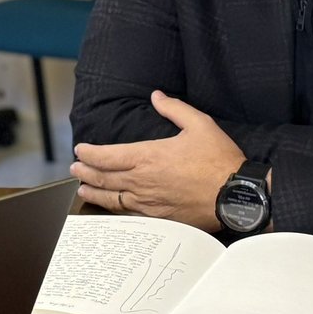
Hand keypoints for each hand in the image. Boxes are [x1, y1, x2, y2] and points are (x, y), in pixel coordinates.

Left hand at [70, 90, 244, 230]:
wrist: (237, 196)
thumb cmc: (219, 160)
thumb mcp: (199, 124)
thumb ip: (174, 108)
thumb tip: (157, 96)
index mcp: (148, 156)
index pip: (107, 156)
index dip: (89, 153)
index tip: (79, 150)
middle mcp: (142, 180)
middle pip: (104, 177)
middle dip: (85, 172)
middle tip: (74, 169)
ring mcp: (149, 202)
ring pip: (112, 198)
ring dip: (94, 192)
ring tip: (82, 190)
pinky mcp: (160, 218)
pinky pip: (129, 213)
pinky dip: (113, 209)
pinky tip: (110, 208)